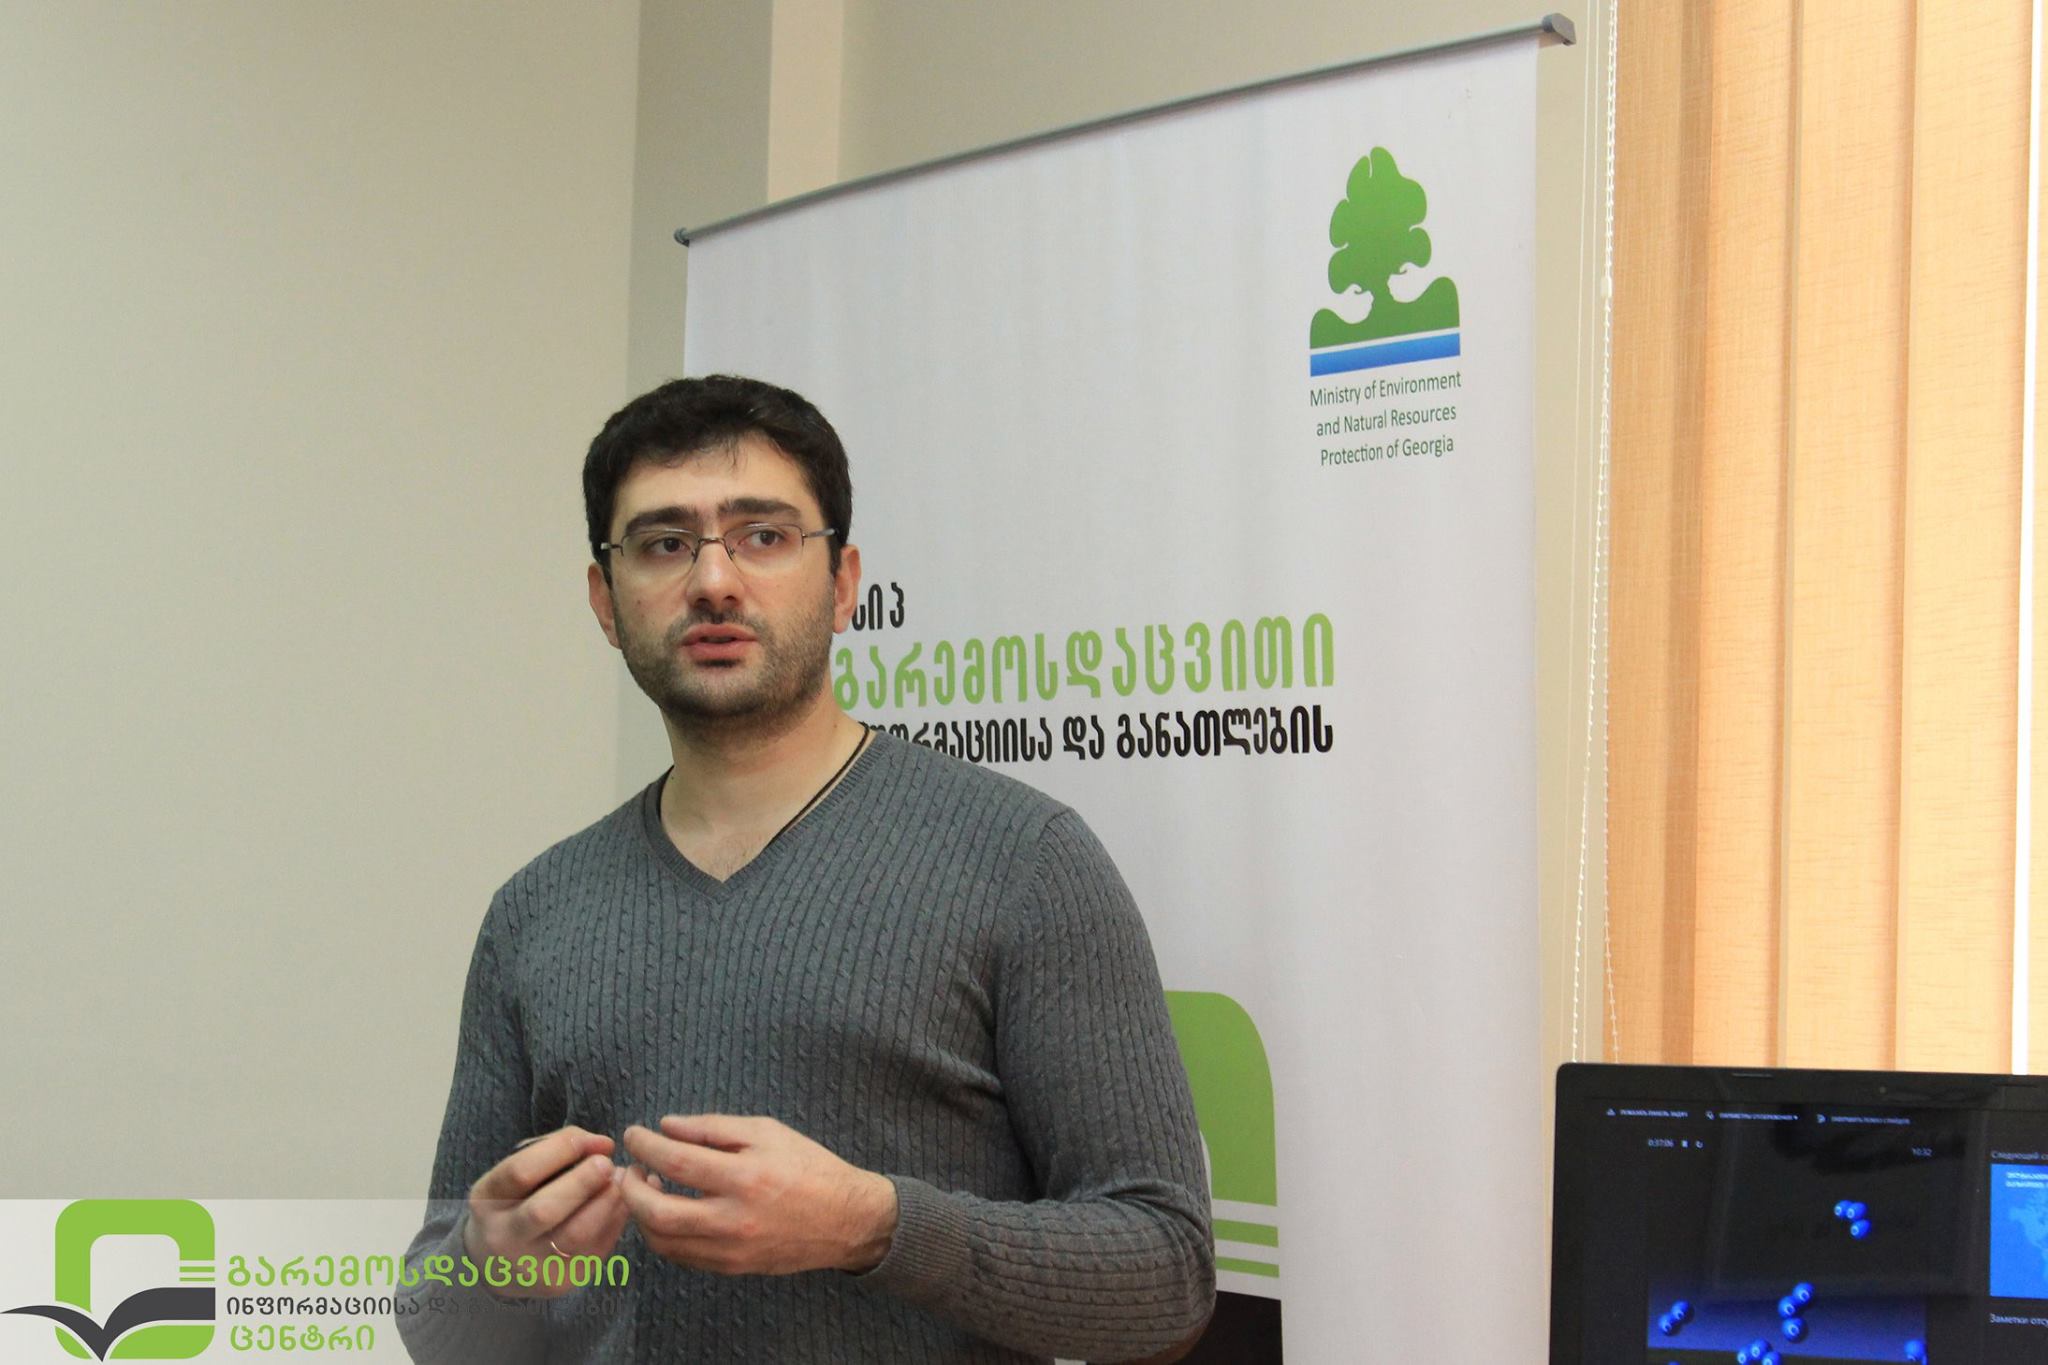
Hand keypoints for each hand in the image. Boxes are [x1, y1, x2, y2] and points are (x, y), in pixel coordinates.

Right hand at [463, 1126, 629, 1298]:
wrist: (495, 1266)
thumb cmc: (514, 1204)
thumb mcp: (516, 1173)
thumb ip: (555, 1149)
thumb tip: (602, 1144)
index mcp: (486, 1200)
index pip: (521, 1172)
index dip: (562, 1149)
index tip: (594, 1142)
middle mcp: (502, 1237)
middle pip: (545, 1210)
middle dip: (584, 1182)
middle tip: (608, 1164)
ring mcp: (529, 1265)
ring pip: (576, 1235)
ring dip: (607, 1202)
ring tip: (621, 1182)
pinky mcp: (558, 1283)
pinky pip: (595, 1250)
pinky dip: (615, 1222)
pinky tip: (622, 1204)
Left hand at [620, 1114, 897, 1274]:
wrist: (845, 1219)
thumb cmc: (809, 1167)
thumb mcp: (767, 1132)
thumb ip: (714, 1127)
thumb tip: (667, 1126)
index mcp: (746, 1176)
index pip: (676, 1161)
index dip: (645, 1146)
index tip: (634, 1134)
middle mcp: (735, 1218)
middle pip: (658, 1211)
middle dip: (632, 1189)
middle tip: (629, 1169)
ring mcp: (731, 1249)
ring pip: (663, 1241)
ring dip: (642, 1215)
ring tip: (646, 1190)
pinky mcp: (732, 1267)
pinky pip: (681, 1256)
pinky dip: (663, 1235)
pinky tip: (666, 1213)